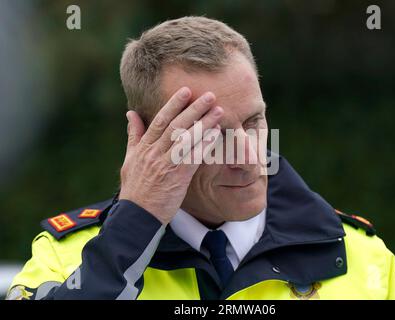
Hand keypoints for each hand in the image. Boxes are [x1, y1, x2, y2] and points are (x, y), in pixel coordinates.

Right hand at [119, 87, 222, 224]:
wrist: (137, 216)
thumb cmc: (135, 189)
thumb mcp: (129, 160)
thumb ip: (133, 136)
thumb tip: (130, 113)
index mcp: (143, 147)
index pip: (159, 120)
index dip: (174, 104)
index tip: (186, 91)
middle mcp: (154, 153)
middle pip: (176, 126)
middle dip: (194, 109)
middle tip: (210, 96)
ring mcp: (166, 165)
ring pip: (186, 139)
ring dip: (204, 124)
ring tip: (218, 112)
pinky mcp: (177, 178)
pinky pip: (193, 157)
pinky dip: (204, 145)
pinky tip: (215, 135)